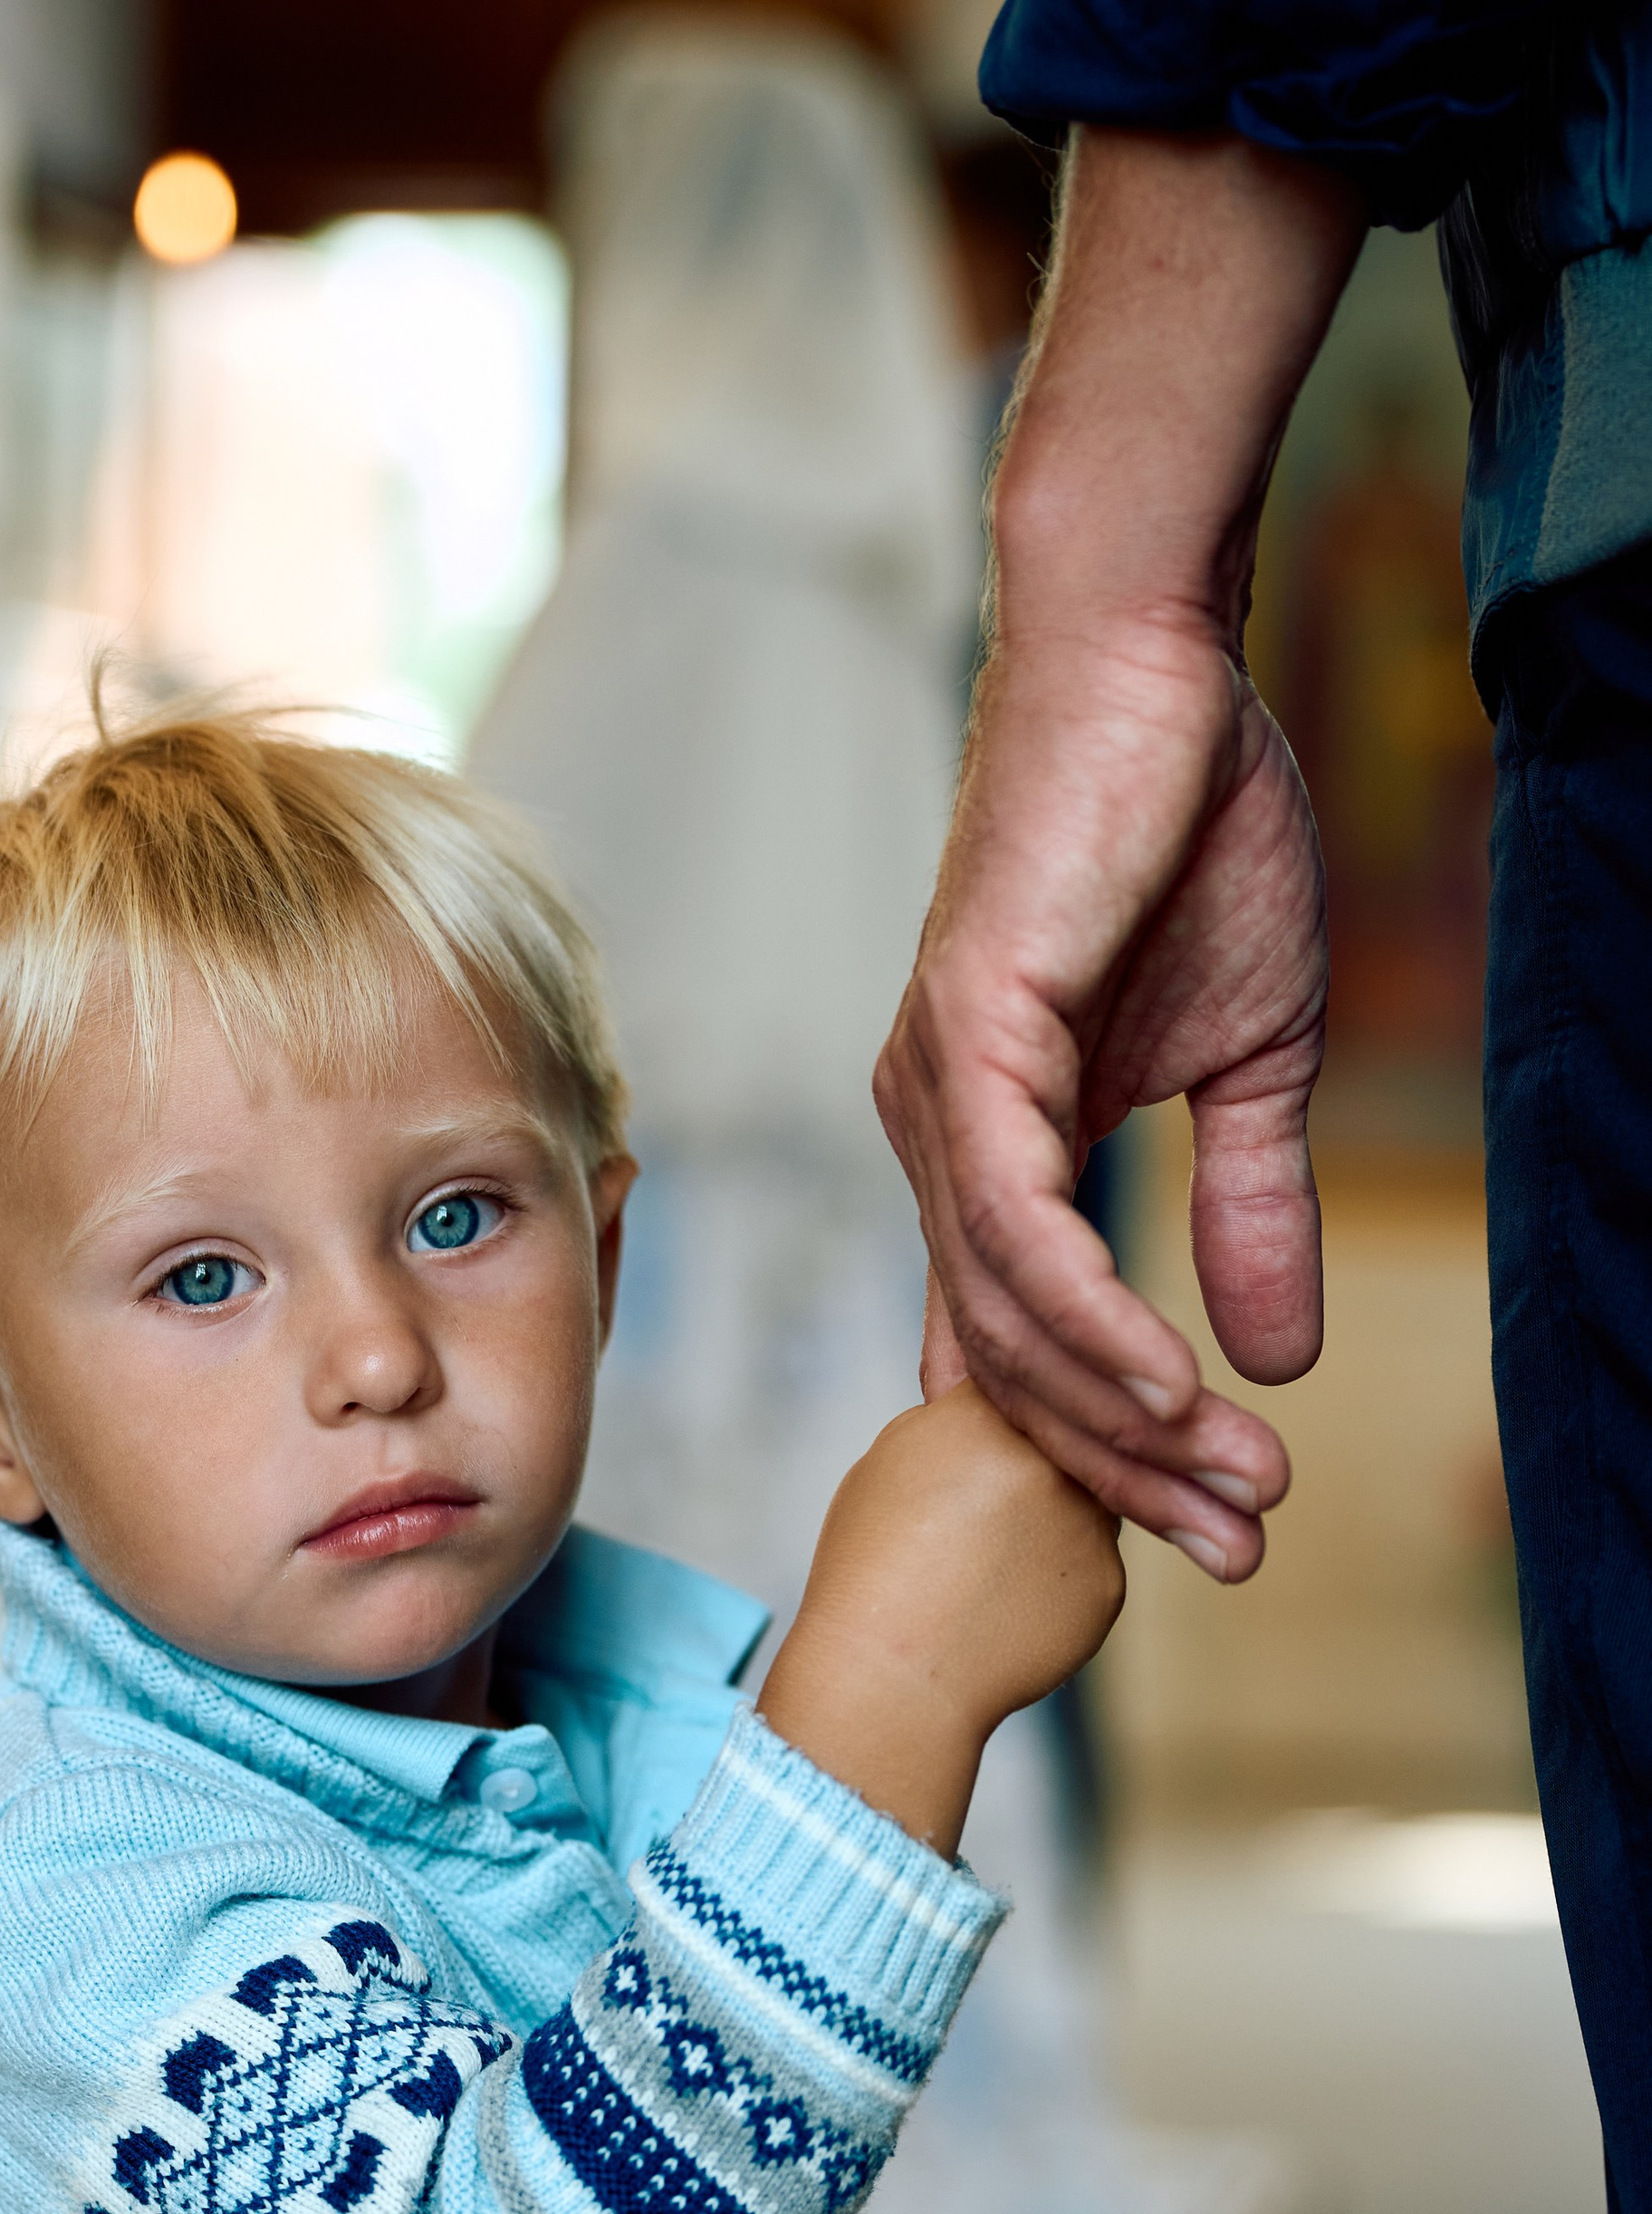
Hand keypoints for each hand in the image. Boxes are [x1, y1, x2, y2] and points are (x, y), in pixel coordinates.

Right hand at [757, 1381, 1122, 1855]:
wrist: (890, 1674)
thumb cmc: (872, 1566)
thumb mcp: (894, 1459)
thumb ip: (956, 1420)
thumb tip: (1003, 1409)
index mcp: (989, 1412)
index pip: (1020, 1387)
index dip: (995, 1425)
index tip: (971, 1460)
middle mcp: (1052, 1455)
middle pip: (1061, 1445)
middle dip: (1029, 1475)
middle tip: (978, 1520)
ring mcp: (1089, 1520)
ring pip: (1085, 1506)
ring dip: (1051, 1525)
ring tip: (984, 1570)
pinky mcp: (1108, 1583)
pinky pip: (1091, 1568)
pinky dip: (1057, 1586)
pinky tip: (1004, 1610)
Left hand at [874, 128, 1366, 1584]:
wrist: (1152, 665)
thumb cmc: (1185, 832)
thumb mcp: (1247, 1055)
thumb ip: (1246, 1199)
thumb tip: (1277, 1350)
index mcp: (985, 1145)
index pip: (1029, 1340)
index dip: (1112, 1445)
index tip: (1216, 1525)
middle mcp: (936, 1135)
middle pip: (1012, 1359)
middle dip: (1128, 1467)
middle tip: (1238, 1548)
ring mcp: (936, 1091)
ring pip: (1009, 1313)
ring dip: (1123, 1415)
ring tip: (1230, 1487)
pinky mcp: (966, 1035)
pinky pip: (1012, 1223)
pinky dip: (1084, 1317)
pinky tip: (1163, 1390)